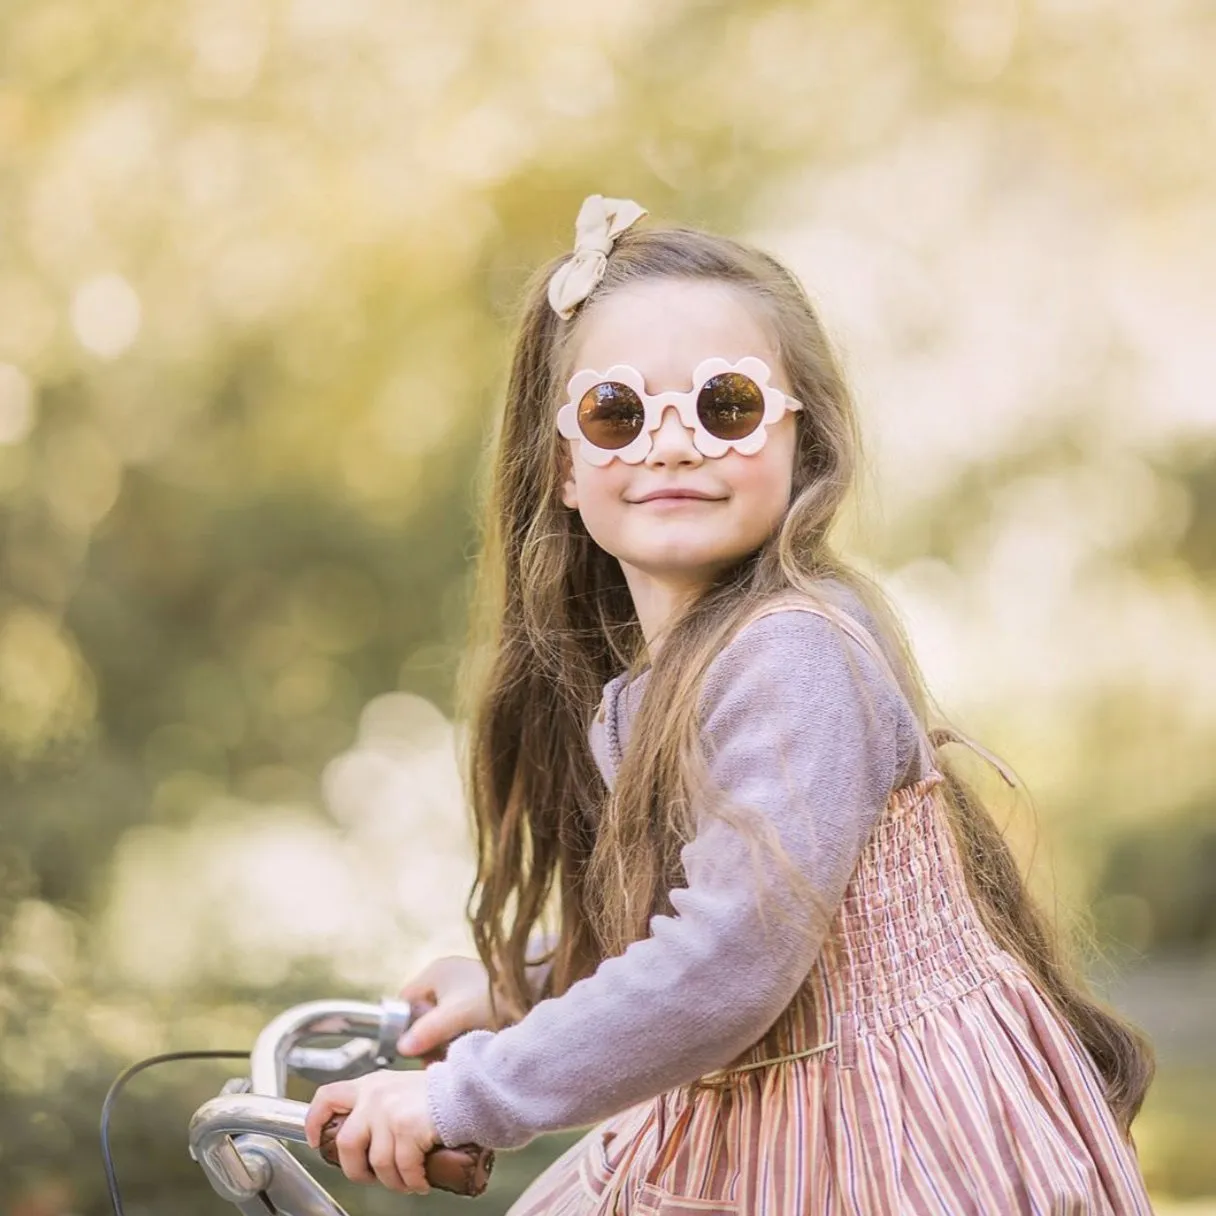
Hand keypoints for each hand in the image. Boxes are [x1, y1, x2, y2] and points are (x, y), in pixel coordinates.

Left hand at [304, 1070, 435, 1192]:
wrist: (470, 1089)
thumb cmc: (442, 1092)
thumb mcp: (402, 1087)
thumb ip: (382, 1103)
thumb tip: (369, 1135)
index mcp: (370, 1085)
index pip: (327, 1097)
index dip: (314, 1121)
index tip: (316, 1139)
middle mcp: (375, 1096)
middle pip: (345, 1143)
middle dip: (357, 1170)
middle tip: (373, 1176)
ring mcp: (389, 1112)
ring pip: (377, 1163)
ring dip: (393, 1181)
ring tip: (407, 1181)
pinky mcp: (406, 1128)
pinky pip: (402, 1168)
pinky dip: (412, 1181)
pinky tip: (420, 1181)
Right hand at [396, 955, 495, 1057]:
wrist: (535, 989)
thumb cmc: (491, 997)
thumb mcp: (455, 1015)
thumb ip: (427, 1031)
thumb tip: (401, 1048)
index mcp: (435, 972)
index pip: (405, 1000)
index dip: (404, 1024)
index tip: (414, 1047)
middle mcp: (447, 977)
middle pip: (423, 1014)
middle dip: (427, 1038)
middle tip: (435, 1057)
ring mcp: (463, 988)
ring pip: (441, 1021)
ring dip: (444, 1040)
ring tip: (452, 1055)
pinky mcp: (478, 1000)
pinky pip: (458, 1022)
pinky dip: (460, 1036)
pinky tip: (468, 1047)